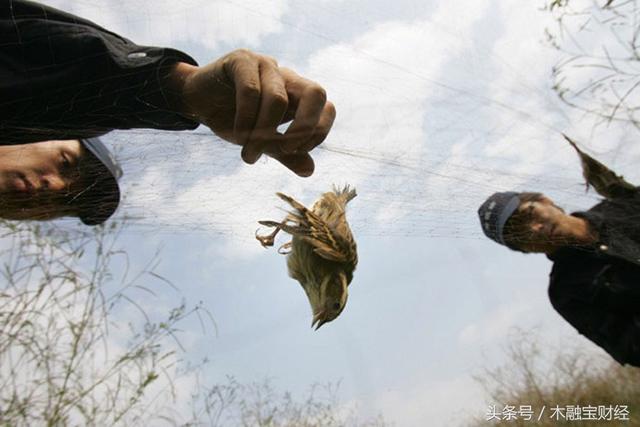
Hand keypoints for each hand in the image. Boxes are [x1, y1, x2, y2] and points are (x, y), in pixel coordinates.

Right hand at [169, 49, 335, 176]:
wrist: (196, 100)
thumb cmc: (233, 118)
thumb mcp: (261, 140)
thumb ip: (285, 153)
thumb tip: (310, 171)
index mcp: (297, 95)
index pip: (326, 107)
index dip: (318, 132)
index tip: (294, 152)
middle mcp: (286, 77)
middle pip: (316, 93)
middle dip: (305, 127)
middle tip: (284, 150)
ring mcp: (265, 66)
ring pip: (278, 99)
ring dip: (264, 133)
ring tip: (249, 154)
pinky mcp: (240, 61)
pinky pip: (250, 91)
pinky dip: (246, 119)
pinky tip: (237, 135)